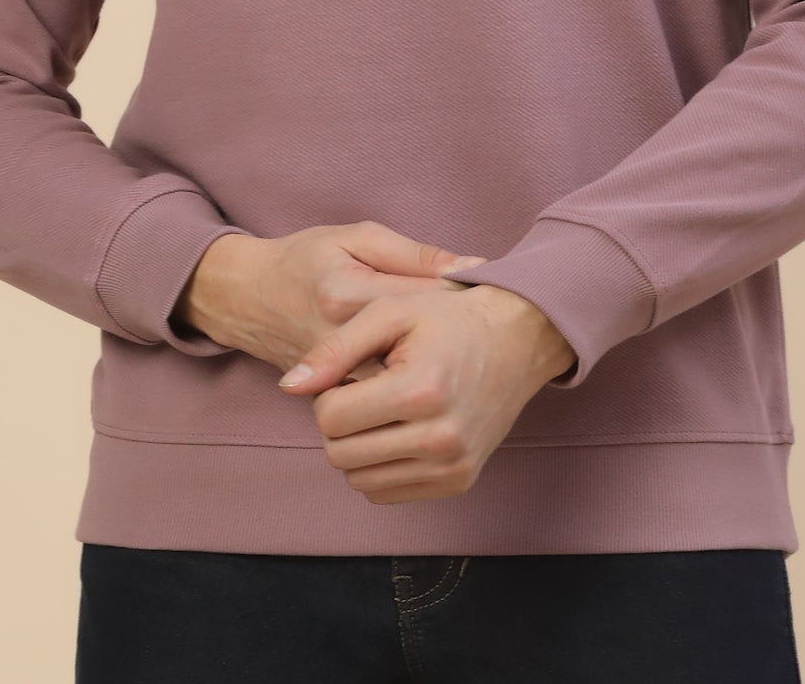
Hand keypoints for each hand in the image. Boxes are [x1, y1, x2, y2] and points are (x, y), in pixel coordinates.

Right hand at [177, 220, 489, 376]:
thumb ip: (413, 254)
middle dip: (448, 347)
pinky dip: (400, 396)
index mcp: (347, 294)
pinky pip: (375, 408)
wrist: (245, 298)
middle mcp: (336, 343)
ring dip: (427, 377)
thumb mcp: (356, 237)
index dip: (458, 298)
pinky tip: (419, 381)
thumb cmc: (305, 258)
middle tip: (472, 337)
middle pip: (413, 356)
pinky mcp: (326, 398)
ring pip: (396, 392)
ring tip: (451, 360)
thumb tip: (472, 267)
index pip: (422, 302)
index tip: (480, 294)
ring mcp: (330, 378)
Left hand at [275, 282, 577, 503]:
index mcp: (420, 391)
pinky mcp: (459, 482)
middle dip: (339, 420)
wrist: (516, 339)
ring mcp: (453, 466)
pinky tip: (399, 429)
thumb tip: (288, 386)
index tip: (350, 370)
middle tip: (364, 387)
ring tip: (382, 407)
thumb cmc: (447, 319)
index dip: (328, 391)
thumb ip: (335, 349)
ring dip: (357, 446)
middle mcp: (440, 438)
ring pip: (358, 480)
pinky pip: (386, 493)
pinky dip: (380, 465)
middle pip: (339, 454)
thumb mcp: (390, 312)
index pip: (330, 417)